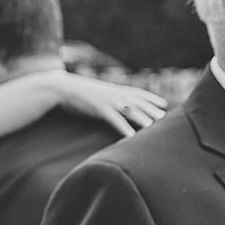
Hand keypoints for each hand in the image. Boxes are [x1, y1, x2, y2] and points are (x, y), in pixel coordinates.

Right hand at [42, 73, 167, 137]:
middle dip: (152, 109)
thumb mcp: (97, 93)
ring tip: (153, 127)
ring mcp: (108, 101)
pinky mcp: (99, 108)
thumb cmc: (78, 93)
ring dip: (142, 118)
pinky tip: (131, 136)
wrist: (60, 88)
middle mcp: (114, 94)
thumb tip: (117, 104)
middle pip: (138, 102)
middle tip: (165, 118)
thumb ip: (109, 97)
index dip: (152, 98)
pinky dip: (123, 128)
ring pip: (130, 110)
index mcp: (114, 90)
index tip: (164, 104)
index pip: (138, 93)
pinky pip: (114, 119)